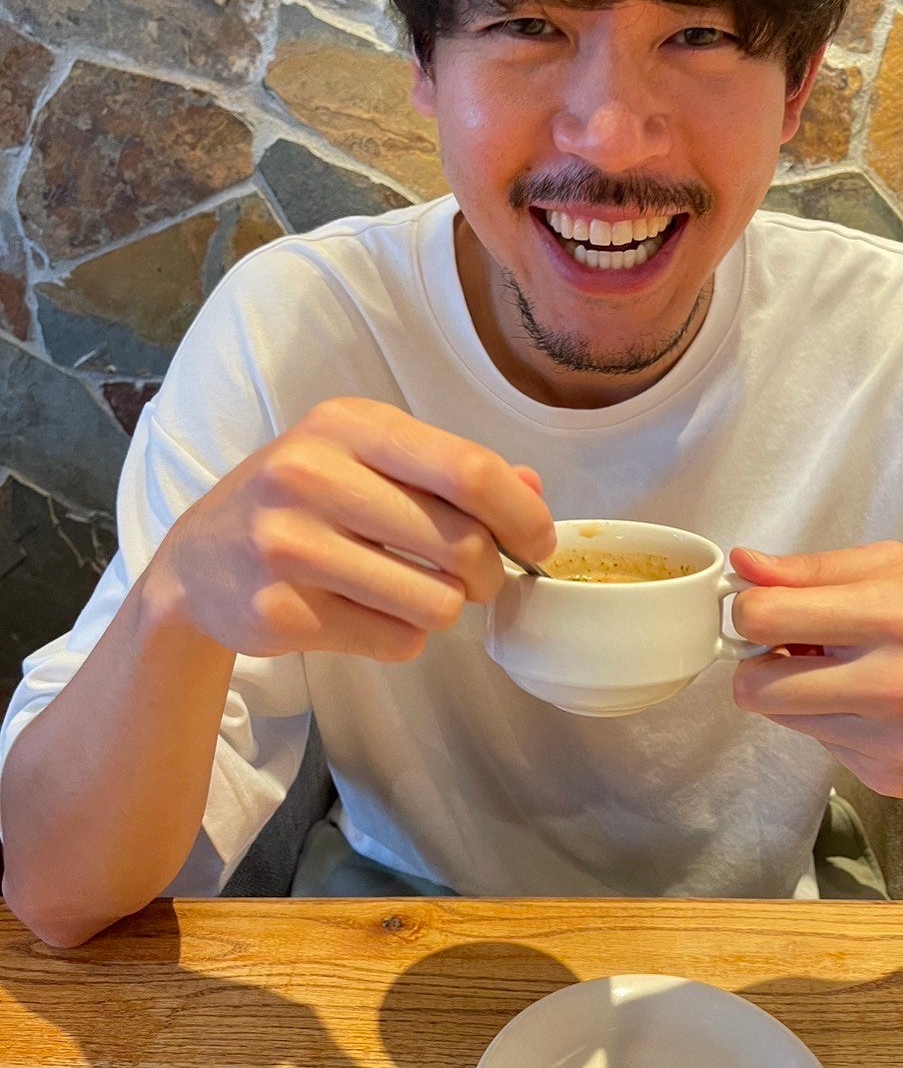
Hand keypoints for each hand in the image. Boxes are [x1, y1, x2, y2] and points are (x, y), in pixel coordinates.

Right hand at [150, 399, 555, 662]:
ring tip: (416, 593)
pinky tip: (370, 614)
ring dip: (444, 608)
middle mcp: (313, 476)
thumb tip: (535, 493)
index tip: (538, 542)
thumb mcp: (366, 459)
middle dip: (489, 572)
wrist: (198, 564)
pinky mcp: (281, 612)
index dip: (522, 515)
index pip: (468, 470)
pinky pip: (396, 642)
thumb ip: (451, 471)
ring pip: (436, 603)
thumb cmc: (303, 502)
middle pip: (461, 543)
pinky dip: (403, 637)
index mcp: (348, 425)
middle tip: (478, 578)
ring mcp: (291, 546)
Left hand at [729, 541, 902, 799]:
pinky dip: (832, 723)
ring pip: (783, 719)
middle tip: (791, 651)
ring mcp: (893, 740)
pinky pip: (820, 746)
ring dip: (796, 694)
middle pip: (756, 688)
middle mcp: (894, 683)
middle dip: (758, 665)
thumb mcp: (894, 568)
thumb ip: (811, 569)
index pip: (765, 618)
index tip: (766, 612)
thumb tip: (742, 565)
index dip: (749, 613)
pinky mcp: (890, 778)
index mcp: (894, 614)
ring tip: (842, 674)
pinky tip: (871, 708)